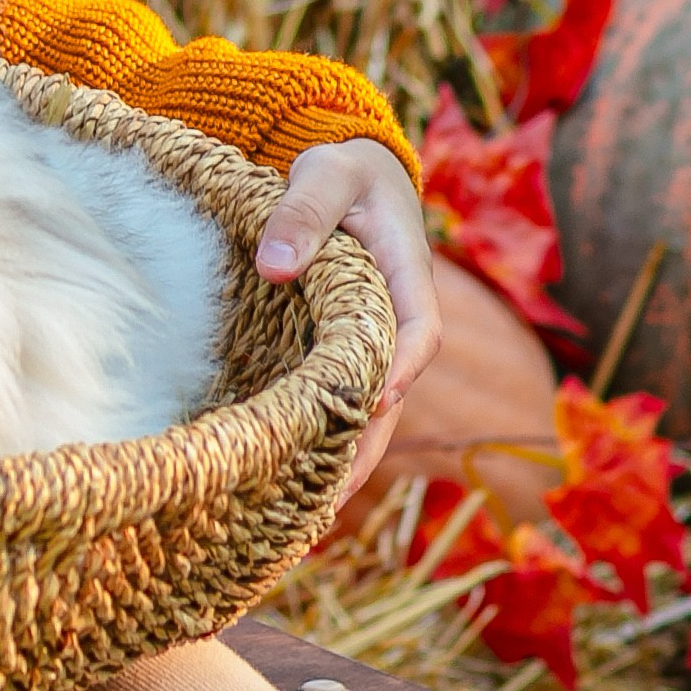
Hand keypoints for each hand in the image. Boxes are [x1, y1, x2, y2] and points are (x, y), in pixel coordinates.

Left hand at [253, 136, 441, 507]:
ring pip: (368, 411)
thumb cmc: (342, 171)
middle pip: (392, 394)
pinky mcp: (349, 354)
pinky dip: (325, 441)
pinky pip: (344, 403)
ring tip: (303, 519)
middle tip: (326, 502)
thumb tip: (275, 268)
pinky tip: (290, 484)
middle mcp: (399, 321)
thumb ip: (302, 211)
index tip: (372, 402)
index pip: (416, 332)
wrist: (352, 173)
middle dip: (364, 447)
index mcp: (405, 276)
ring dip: (343, 460)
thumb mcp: (325, 174)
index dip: (397, 370)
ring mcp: (376, 343)